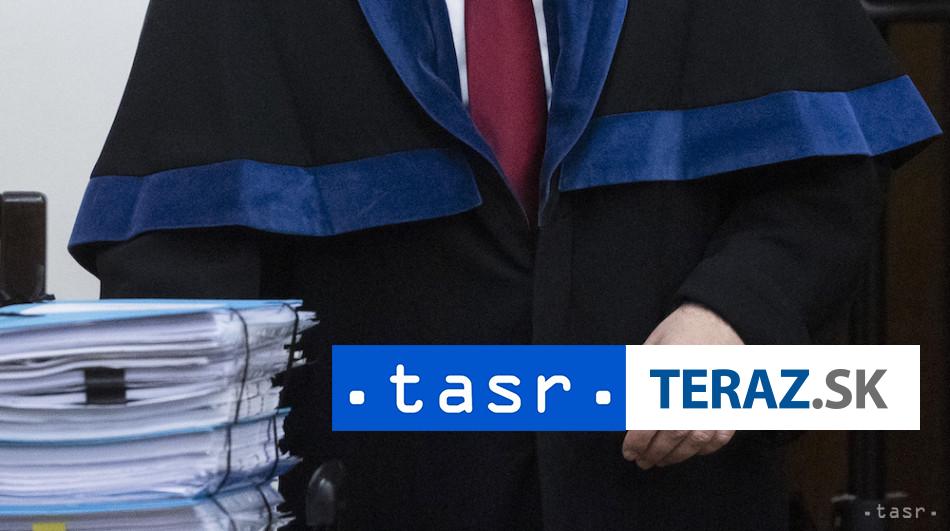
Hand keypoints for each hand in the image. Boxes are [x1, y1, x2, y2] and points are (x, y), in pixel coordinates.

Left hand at [622, 303, 741, 467]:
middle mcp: (695, 388)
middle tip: (641, 460)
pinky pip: (720, 436)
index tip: (628, 451)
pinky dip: (704, 449)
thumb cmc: (679, 331)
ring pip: (695, 440)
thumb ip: (635, 379)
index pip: (650, 418)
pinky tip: (689, 451)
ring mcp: (717, 398)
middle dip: (653, 452)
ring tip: (660, 460)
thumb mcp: (649, 349)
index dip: (637, 440)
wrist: (719, 318)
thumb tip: (618, 408)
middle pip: (671, 434)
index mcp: (670, 373)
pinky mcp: (733, 402)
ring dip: (676, 455)